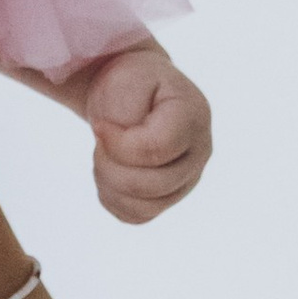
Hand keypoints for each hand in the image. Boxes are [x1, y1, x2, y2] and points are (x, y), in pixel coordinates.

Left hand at [81, 43, 212, 224]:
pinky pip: (137, 216)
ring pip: (145, 207)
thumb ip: (125, 118)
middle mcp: (199, 153)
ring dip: (109, 185)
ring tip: (103, 156)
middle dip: (110, 166)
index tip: (99, 126)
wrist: (134, 91)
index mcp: (194, 117)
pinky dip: (113, 200)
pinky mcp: (169, 197)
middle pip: (152, 185)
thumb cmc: (131, 83)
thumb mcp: (126, 82)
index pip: (156, 149)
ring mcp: (187, 179)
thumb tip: (118, 152)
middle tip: (99, 142)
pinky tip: (109, 173)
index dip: (118, 144)